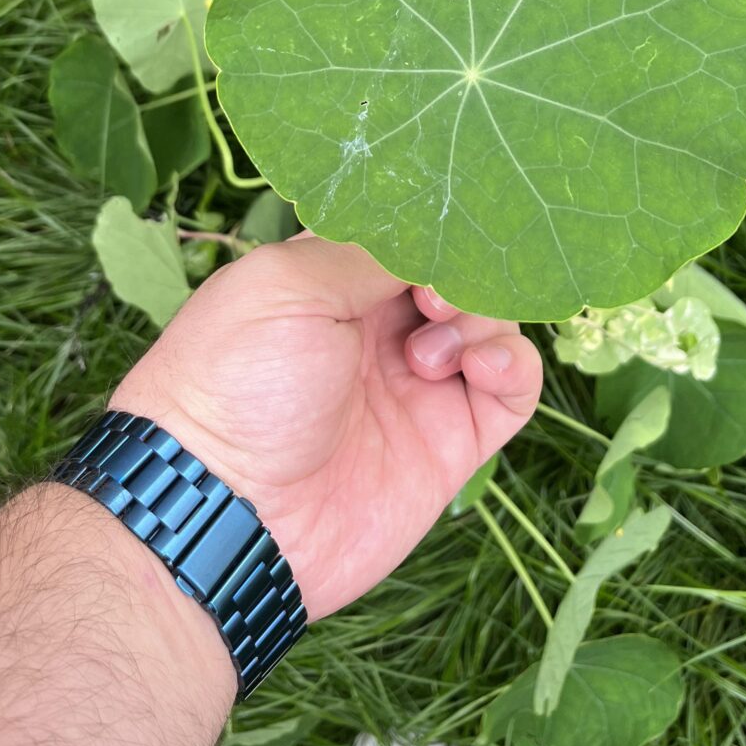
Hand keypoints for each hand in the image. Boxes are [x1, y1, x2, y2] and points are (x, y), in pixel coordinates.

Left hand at [114, 235, 542, 620]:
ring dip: (479, 320)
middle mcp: (377, 328)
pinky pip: (512, 390)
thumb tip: (433, 237)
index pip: (404, 233)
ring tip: (427, 355)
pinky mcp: (451, 441)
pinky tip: (481, 369)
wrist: (231, 516)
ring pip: (491, 323)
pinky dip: (514, 366)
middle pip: (455, 273)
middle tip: (430, 299)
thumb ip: (367, 251)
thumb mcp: (286, 286)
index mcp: (330, 282)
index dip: (427, 228)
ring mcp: (417, 384)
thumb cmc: (238, 384)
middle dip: (458, 273)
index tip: (432, 237)